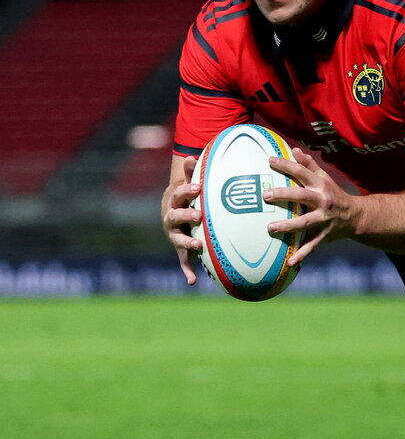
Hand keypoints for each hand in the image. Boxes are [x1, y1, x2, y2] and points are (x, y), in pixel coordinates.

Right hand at [161, 155, 202, 284]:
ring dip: (186, 243)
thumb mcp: (188, 183)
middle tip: (199, 215)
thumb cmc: (186, 195)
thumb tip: (191, 156)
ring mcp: (175, 235)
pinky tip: (191, 281)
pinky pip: (183, 261)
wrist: (172, 210)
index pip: (179, 195)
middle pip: (175, 217)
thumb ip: (190, 172)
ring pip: (178, 240)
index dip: (187, 191)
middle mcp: (171, 219)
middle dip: (186, 216)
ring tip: (197, 246)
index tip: (198, 188)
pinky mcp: (180, 249)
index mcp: (174, 202)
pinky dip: (187, 271)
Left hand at [264, 148, 359, 265]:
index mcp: (320, 185)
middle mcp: (322, 201)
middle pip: (301, 196)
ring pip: (304, 223)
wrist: (356, 217)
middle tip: (265, 195)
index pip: (301, 172)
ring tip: (270, 228)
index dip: (286, 165)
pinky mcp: (324, 236)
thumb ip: (309, 164)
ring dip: (287, 226)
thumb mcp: (324, 178)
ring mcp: (323, 220)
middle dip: (284, 195)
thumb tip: (293, 150)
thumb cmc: (333, 194)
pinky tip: (288, 262)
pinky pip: (311, 246)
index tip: (269, 161)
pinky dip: (301, 255)